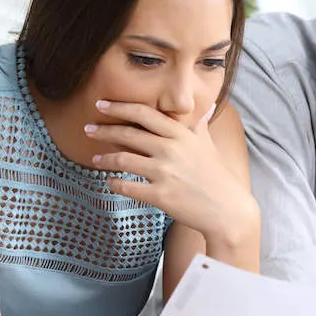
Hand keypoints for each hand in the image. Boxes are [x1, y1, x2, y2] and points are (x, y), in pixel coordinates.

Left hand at [86, 100, 256, 243]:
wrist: (228, 210)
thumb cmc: (218, 177)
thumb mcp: (209, 146)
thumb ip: (200, 126)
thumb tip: (205, 109)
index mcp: (181, 135)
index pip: (144, 114)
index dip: (119, 107)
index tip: (102, 104)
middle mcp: (171, 150)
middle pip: (128, 134)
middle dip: (103, 130)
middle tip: (88, 128)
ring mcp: (164, 173)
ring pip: (123, 160)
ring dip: (105, 159)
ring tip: (96, 159)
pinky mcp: (160, 195)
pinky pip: (127, 187)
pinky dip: (114, 184)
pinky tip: (110, 182)